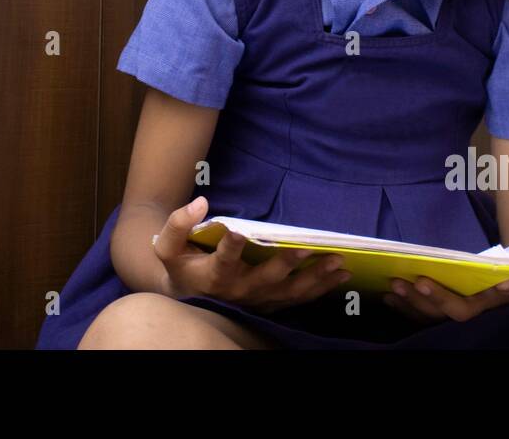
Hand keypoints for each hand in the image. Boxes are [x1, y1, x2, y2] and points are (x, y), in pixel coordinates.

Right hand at [152, 196, 353, 313]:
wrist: (188, 296)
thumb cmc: (182, 263)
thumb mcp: (168, 245)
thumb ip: (178, 223)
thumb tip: (200, 202)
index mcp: (213, 274)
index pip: (223, 260)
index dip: (230, 247)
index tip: (237, 232)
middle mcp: (238, 290)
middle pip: (266, 279)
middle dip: (287, 265)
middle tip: (306, 249)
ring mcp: (257, 300)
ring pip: (289, 292)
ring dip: (315, 278)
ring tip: (337, 263)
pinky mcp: (270, 304)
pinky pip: (299, 299)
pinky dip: (321, 289)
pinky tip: (340, 277)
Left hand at [383, 228, 508, 324]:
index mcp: (498, 299)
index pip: (474, 306)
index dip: (450, 297)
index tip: (429, 278)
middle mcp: (480, 309)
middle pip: (450, 313)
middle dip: (429, 299)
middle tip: (410, 279)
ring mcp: (463, 310)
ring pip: (434, 317)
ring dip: (412, 304)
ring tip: (392, 285)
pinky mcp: (447, 308)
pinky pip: (424, 314)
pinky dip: (406, 307)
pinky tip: (388, 295)